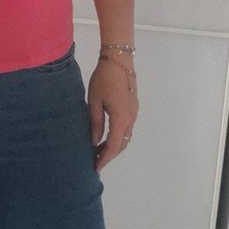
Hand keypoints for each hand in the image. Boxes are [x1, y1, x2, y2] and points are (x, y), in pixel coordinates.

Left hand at [87, 55, 138, 171]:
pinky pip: (127, 128)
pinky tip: (106, 135)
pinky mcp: (133, 107)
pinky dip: (117, 136)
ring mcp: (134, 113)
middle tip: (95, 161)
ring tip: (98, 150)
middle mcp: (131, 118)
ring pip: (126, 137)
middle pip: (122, 144)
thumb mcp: (94, 101)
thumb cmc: (103, 79)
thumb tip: (94, 142)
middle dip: (109, 155)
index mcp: (121, 119)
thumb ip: (95, 123)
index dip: (104, 159)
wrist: (119, 60)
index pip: (113, 146)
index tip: (95, 168)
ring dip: (114, 146)